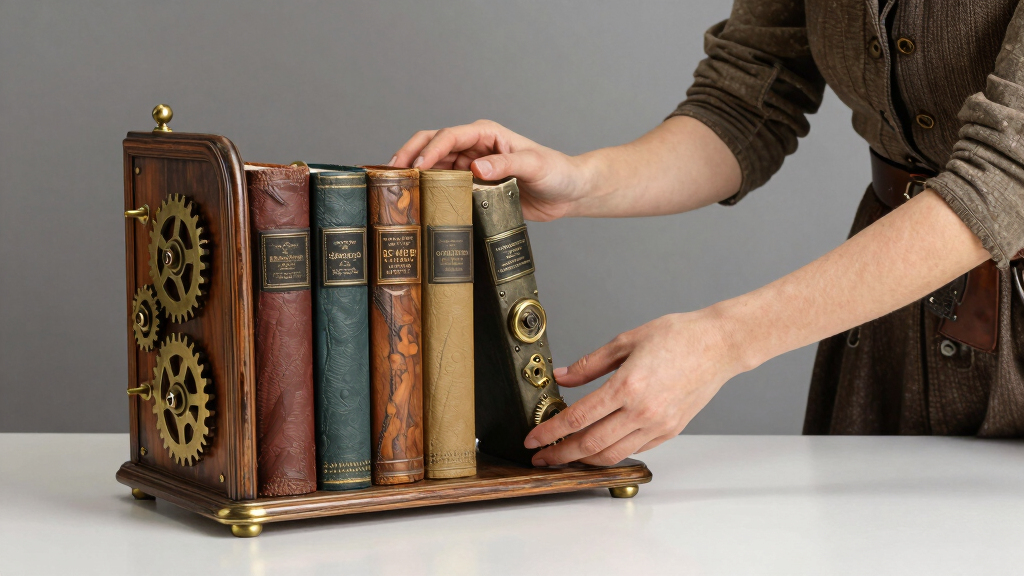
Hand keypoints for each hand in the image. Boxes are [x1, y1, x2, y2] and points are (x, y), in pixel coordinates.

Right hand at [390, 120, 588, 220]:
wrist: (568, 193)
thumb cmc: (557, 172)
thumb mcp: (535, 165)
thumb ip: (506, 164)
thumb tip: (476, 168)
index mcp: (487, 134)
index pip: (449, 137)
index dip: (430, 150)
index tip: (416, 167)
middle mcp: (475, 147)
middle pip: (433, 146)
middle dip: (410, 156)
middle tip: (390, 172)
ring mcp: (473, 167)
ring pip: (435, 167)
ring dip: (416, 175)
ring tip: (397, 189)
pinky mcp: (475, 187)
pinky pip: (447, 187)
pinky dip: (430, 192)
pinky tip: (417, 202)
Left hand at [523, 308, 747, 465]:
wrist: (719, 345)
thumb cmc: (679, 336)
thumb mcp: (626, 341)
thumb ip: (590, 364)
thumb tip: (562, 377)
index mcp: (628, 386)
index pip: (578, 418)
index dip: (550, 432)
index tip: (533, 439)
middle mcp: (643, 411)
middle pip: (590, 444)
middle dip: (560, 455)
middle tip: (541, 458)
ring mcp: (658, 425)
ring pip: (612, 455)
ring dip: (584, 460)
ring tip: (565, 457)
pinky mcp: (669, 431)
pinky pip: (634, 450)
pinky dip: (611, 454)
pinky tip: (598, 449)